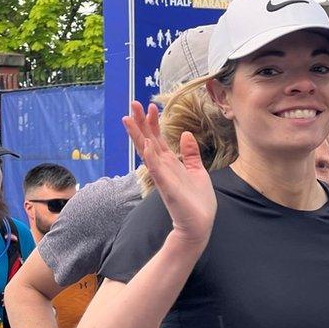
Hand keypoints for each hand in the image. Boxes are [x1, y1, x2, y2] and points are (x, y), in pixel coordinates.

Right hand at [122, 101, 215, 246]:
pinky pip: (157, 170)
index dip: (153, 122)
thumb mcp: (197, 171)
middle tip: (132, 103)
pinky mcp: (167, 188)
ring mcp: (163, 177)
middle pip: (148, 140)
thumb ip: (190, 153)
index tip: (150, 105)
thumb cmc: (197, 201)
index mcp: (170, 163)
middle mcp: (163, 168)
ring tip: (129, 118)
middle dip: (140, 122)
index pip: (157, 138)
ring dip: (138, 135)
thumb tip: (185, 134)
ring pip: (147, 152)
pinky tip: (147, 144)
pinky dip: (151, 157)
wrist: (199, 224)